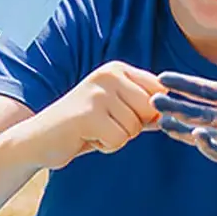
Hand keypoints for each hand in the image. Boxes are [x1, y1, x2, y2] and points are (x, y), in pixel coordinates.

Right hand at [27, 61, 166, 169]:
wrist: (36, 140)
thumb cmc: (82, 127)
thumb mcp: (117, 111)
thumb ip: (145, 108)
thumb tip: (180, 112)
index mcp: (118, 69)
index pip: (160, 90)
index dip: (155, 111)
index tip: (138, 119)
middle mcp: (109, 75)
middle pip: (151, 109)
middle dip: (135, 126)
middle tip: (107, 126)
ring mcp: (98, 93)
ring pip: (135, 127)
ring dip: (118, 137)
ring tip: (93, 130)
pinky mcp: (88, 114)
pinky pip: (119, 139)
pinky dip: (106, 146)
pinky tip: (86, 138)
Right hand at [152, 54, 216, 173]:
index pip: (203, 90)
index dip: (183, 84)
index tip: (161, 78)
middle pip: (195, 111)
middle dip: (174, 105)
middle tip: (152, 99)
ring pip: (200, 132)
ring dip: (182, 127)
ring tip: (162, 120)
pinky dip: (207, 144)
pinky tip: (197, 134)